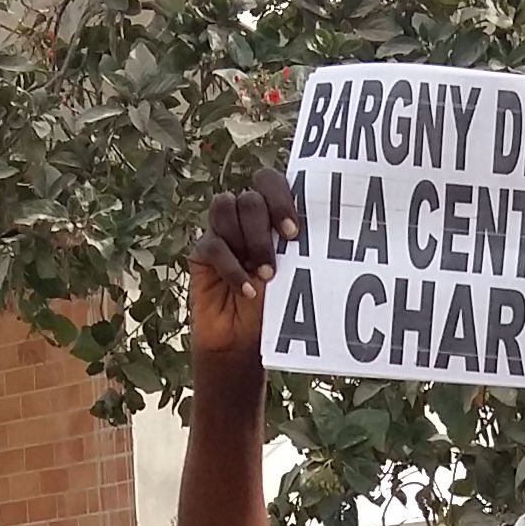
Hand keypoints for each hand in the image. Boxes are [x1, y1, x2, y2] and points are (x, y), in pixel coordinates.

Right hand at [189, 172, 303, 363]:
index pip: (270, 182)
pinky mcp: (202, 252)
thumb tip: (322, 232)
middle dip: (266, 224)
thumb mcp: (295, 276)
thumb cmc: (275, 307)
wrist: (243, 343)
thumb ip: (300, 249)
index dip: (281, 197)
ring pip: (226, 208)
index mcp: (270, 214)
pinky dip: (233, 268)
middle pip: (250, 197)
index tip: (294, 231)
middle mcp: (244, 218)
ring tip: (265, 274)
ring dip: (249, 240)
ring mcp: (222, 232)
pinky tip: (248, 290)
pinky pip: (213, 245)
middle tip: (285, 247)